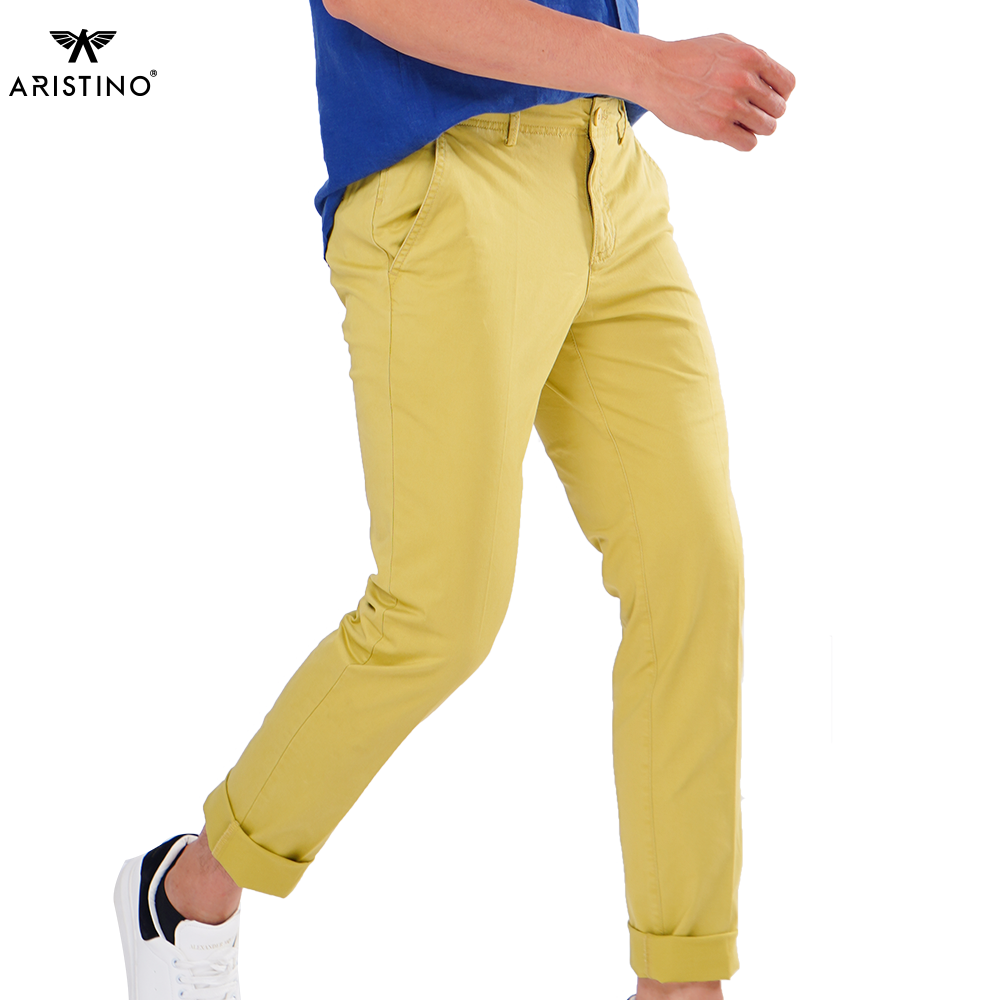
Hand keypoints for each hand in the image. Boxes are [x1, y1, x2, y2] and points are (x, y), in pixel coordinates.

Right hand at [637, 33, 795, 150]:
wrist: (655, 72)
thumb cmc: (689, 56)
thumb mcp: (726, 43)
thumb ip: (753, 58)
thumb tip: (773, 79)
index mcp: (751, 57)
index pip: (788, 84)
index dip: (781, 93)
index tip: (767, 97)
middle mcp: (743, 80)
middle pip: (779, 109)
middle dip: (768, 111)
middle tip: (750, 111)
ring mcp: (729, 106)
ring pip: (767, 128)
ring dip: (757, 128)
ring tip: (741, 122)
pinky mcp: (715, 129)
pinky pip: (747, 143)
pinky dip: (745, 141)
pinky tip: (733, 133)